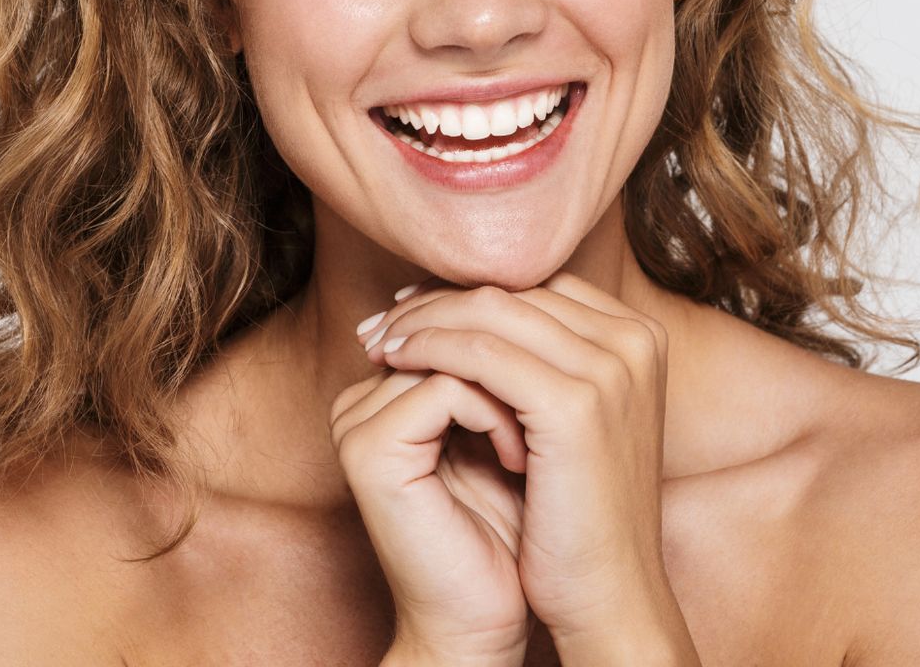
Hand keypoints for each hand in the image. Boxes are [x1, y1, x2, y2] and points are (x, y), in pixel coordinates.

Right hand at [328, 319, 533, 664]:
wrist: (484, 618)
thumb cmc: (512, 535)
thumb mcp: (519, 437)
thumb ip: (514, 373)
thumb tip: (553, 301)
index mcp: (391, 390)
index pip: (456, 316)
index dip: (514, 332)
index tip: (561, 375)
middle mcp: (364, 397)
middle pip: (454, 324)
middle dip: (515, 354)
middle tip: (561, 398)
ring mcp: (358, 419)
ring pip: (454, 350)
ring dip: (512, 386)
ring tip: (544, 433)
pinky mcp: (367, 447)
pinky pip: (444, 390)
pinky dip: (495, 415)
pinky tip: (520, 455)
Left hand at [353, 272, 678, 646]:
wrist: (610, 594)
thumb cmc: (582, 516)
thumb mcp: (574, 420)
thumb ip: (545, 362)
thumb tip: (471, 313)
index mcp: (641, 338)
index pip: (538, 285)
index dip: (468, 292)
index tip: (414, 308)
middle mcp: (635, 341)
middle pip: (514, 289)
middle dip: (437, 300)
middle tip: (382, 320)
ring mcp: (611, 369)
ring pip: (492, 310)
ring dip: (423, 319)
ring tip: (379, 342)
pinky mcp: (576, 404)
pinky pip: (482, 352)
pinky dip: (430, 348)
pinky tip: (395, 362)